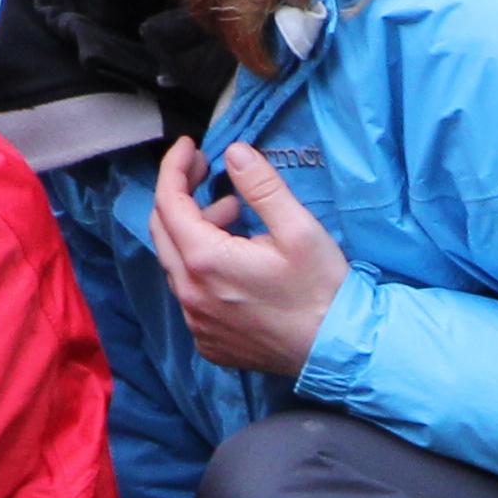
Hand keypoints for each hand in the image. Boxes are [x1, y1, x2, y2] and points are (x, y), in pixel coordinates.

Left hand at [152, 140, 350, 378]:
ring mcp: (196, 322)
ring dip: (194, 231)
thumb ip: (262, 186)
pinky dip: (201, 266)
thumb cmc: (321, 289)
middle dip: (179, 193)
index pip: (168, 202)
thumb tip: (234, 153)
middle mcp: (190, 294)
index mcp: (205, 261)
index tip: (190, 147)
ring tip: (232, 215)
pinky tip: (234, 260)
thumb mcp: (298, 228)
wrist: (336, 351)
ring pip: (176, 262)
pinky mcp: (208, 340)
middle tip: (207, 172)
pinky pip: (190, 293)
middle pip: (162, 230)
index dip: (175, 168)